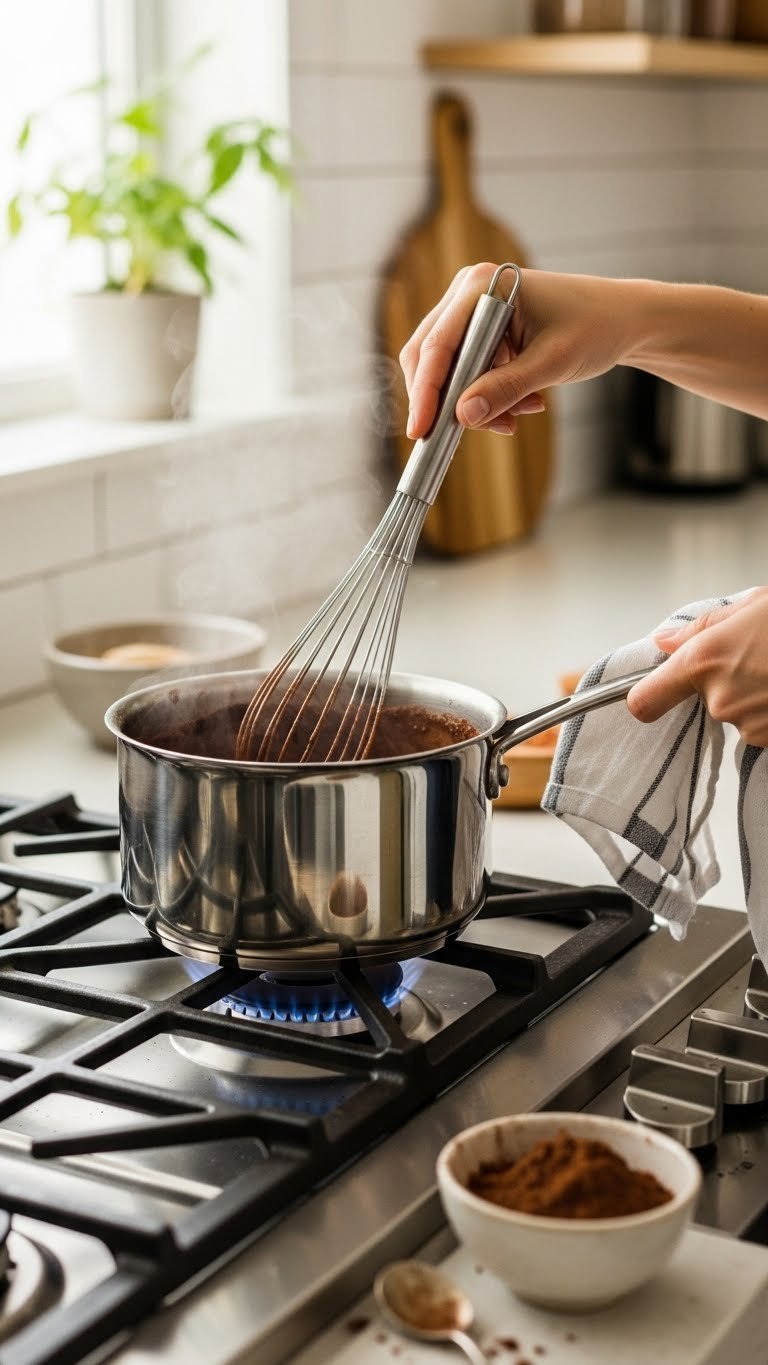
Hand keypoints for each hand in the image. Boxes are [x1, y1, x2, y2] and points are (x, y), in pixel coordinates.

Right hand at [400, 264, 635, 438]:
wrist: (622, 319)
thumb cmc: (595, 328)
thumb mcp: (552, 363)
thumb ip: (505, 389)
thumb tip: (462, 416)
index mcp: (482, 287)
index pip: (438, 345)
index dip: (426, 392)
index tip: (420, 430)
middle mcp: (468, 293)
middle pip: (430, 357)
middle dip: (447, 401)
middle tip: (462, 434)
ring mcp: (471, 310)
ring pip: (447, 371)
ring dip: (475, 402)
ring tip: (519, 415)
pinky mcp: (481, 331)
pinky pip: (467, 373)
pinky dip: (487, 396)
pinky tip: (523, 403)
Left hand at [627, 588, 767, 747]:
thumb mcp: (754, 605)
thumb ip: (703, 628)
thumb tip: (666, 642)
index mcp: (704, 661)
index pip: (645, 700)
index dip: (646, 700)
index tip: (651, 697)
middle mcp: (720, 700)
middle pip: (708, 700)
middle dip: (731, 681)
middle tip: (764, 655)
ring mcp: (751, 727)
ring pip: (741, 715)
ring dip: (760, 697)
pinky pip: (767, 729)